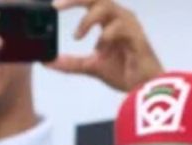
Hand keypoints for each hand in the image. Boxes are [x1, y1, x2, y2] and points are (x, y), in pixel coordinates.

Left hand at [47, 0, 162, 90]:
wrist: (143, 88)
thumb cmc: (124, 72)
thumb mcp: (91, 66)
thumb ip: (71, 63)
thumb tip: (48, 62)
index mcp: (108, 21)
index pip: (89, 1)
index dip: (72, 0)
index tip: (53, 6)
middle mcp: (119, 17)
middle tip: (56, 6)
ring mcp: (129, 24)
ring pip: (106, 7)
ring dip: (88, 20)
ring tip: (78, 36)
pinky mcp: (137, 36)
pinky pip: (119, 28)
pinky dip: (105, 37)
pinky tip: (100, 50)